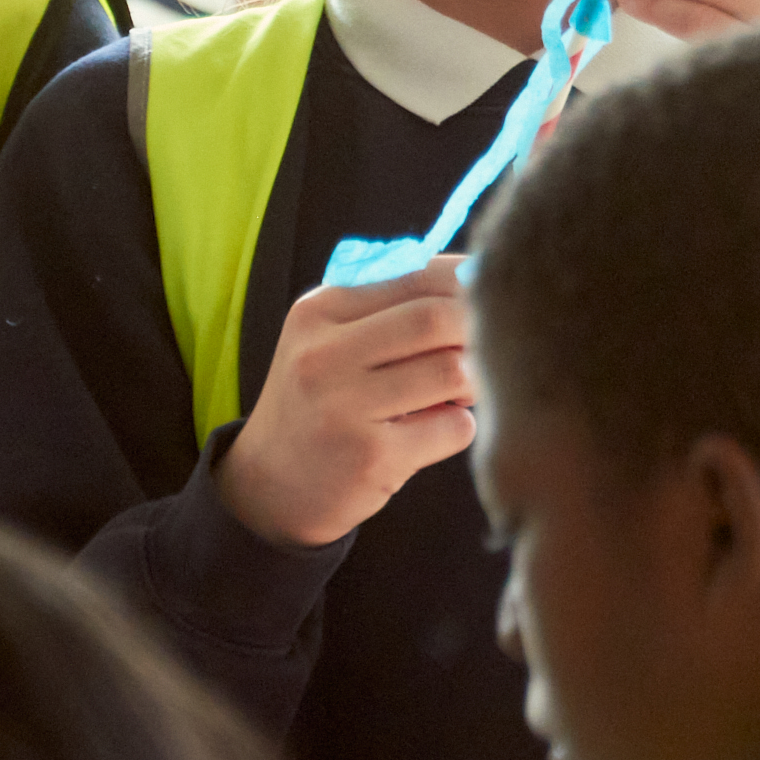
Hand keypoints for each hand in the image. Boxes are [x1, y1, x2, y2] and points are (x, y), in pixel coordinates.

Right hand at [216, 257, 475, 548]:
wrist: (271, 484)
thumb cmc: (321, 401)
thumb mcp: (330, 340)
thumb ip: (388, 306)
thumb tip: (473, 277)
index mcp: (318, 311)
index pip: (413, 274)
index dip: (466, 280)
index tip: (489, 294)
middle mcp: (324, 354)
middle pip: (436, 318)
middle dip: (478, 329)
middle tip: (484, 348)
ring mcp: (344, 407)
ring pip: (452, 371)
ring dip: (473, 382)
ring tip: (456, 393)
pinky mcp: (371, 457)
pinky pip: (453, 427)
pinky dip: (459, 426)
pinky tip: (432, 432)